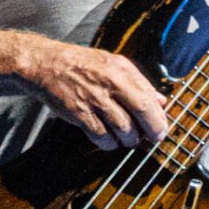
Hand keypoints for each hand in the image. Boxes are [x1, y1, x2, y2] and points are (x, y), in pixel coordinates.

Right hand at [32, 40, 168, 150]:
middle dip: (151, 131)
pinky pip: (102, 137)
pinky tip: (111, 140)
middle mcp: (110, 83)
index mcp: (121, 70)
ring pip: (123, 129)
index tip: (161, 129)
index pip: (149, 98)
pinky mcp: (79, 114)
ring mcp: (94, 99)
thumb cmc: (82, 65)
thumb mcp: (114, 65)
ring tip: (128, 139)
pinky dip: (110, 143)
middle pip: (141, 113)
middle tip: (151, 139)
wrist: (47, 64)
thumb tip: (161, 102)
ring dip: (129, 139)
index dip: (158, 118)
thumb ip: (139, 83)